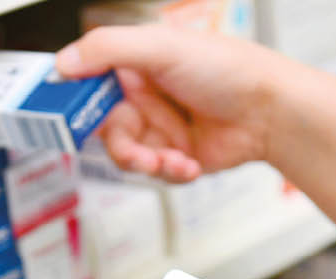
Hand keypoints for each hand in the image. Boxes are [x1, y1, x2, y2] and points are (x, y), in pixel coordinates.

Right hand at [56, 25, 292, 182]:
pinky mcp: (177, 155)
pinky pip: (156, 173)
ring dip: (147, 162)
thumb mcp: (162, 47)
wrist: (273, 112)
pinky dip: (170, 172)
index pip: (90, 83)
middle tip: (135, 151)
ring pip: (129, 155)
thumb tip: (63, 63)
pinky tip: (189, 162)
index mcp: (138, 63)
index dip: (78, 103)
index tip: (68, 118)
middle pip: (106, 128)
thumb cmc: (229, 69)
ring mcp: (161, 127)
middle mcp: (146, 95)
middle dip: (121, 145)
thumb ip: (108, 49)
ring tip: (169, 159)